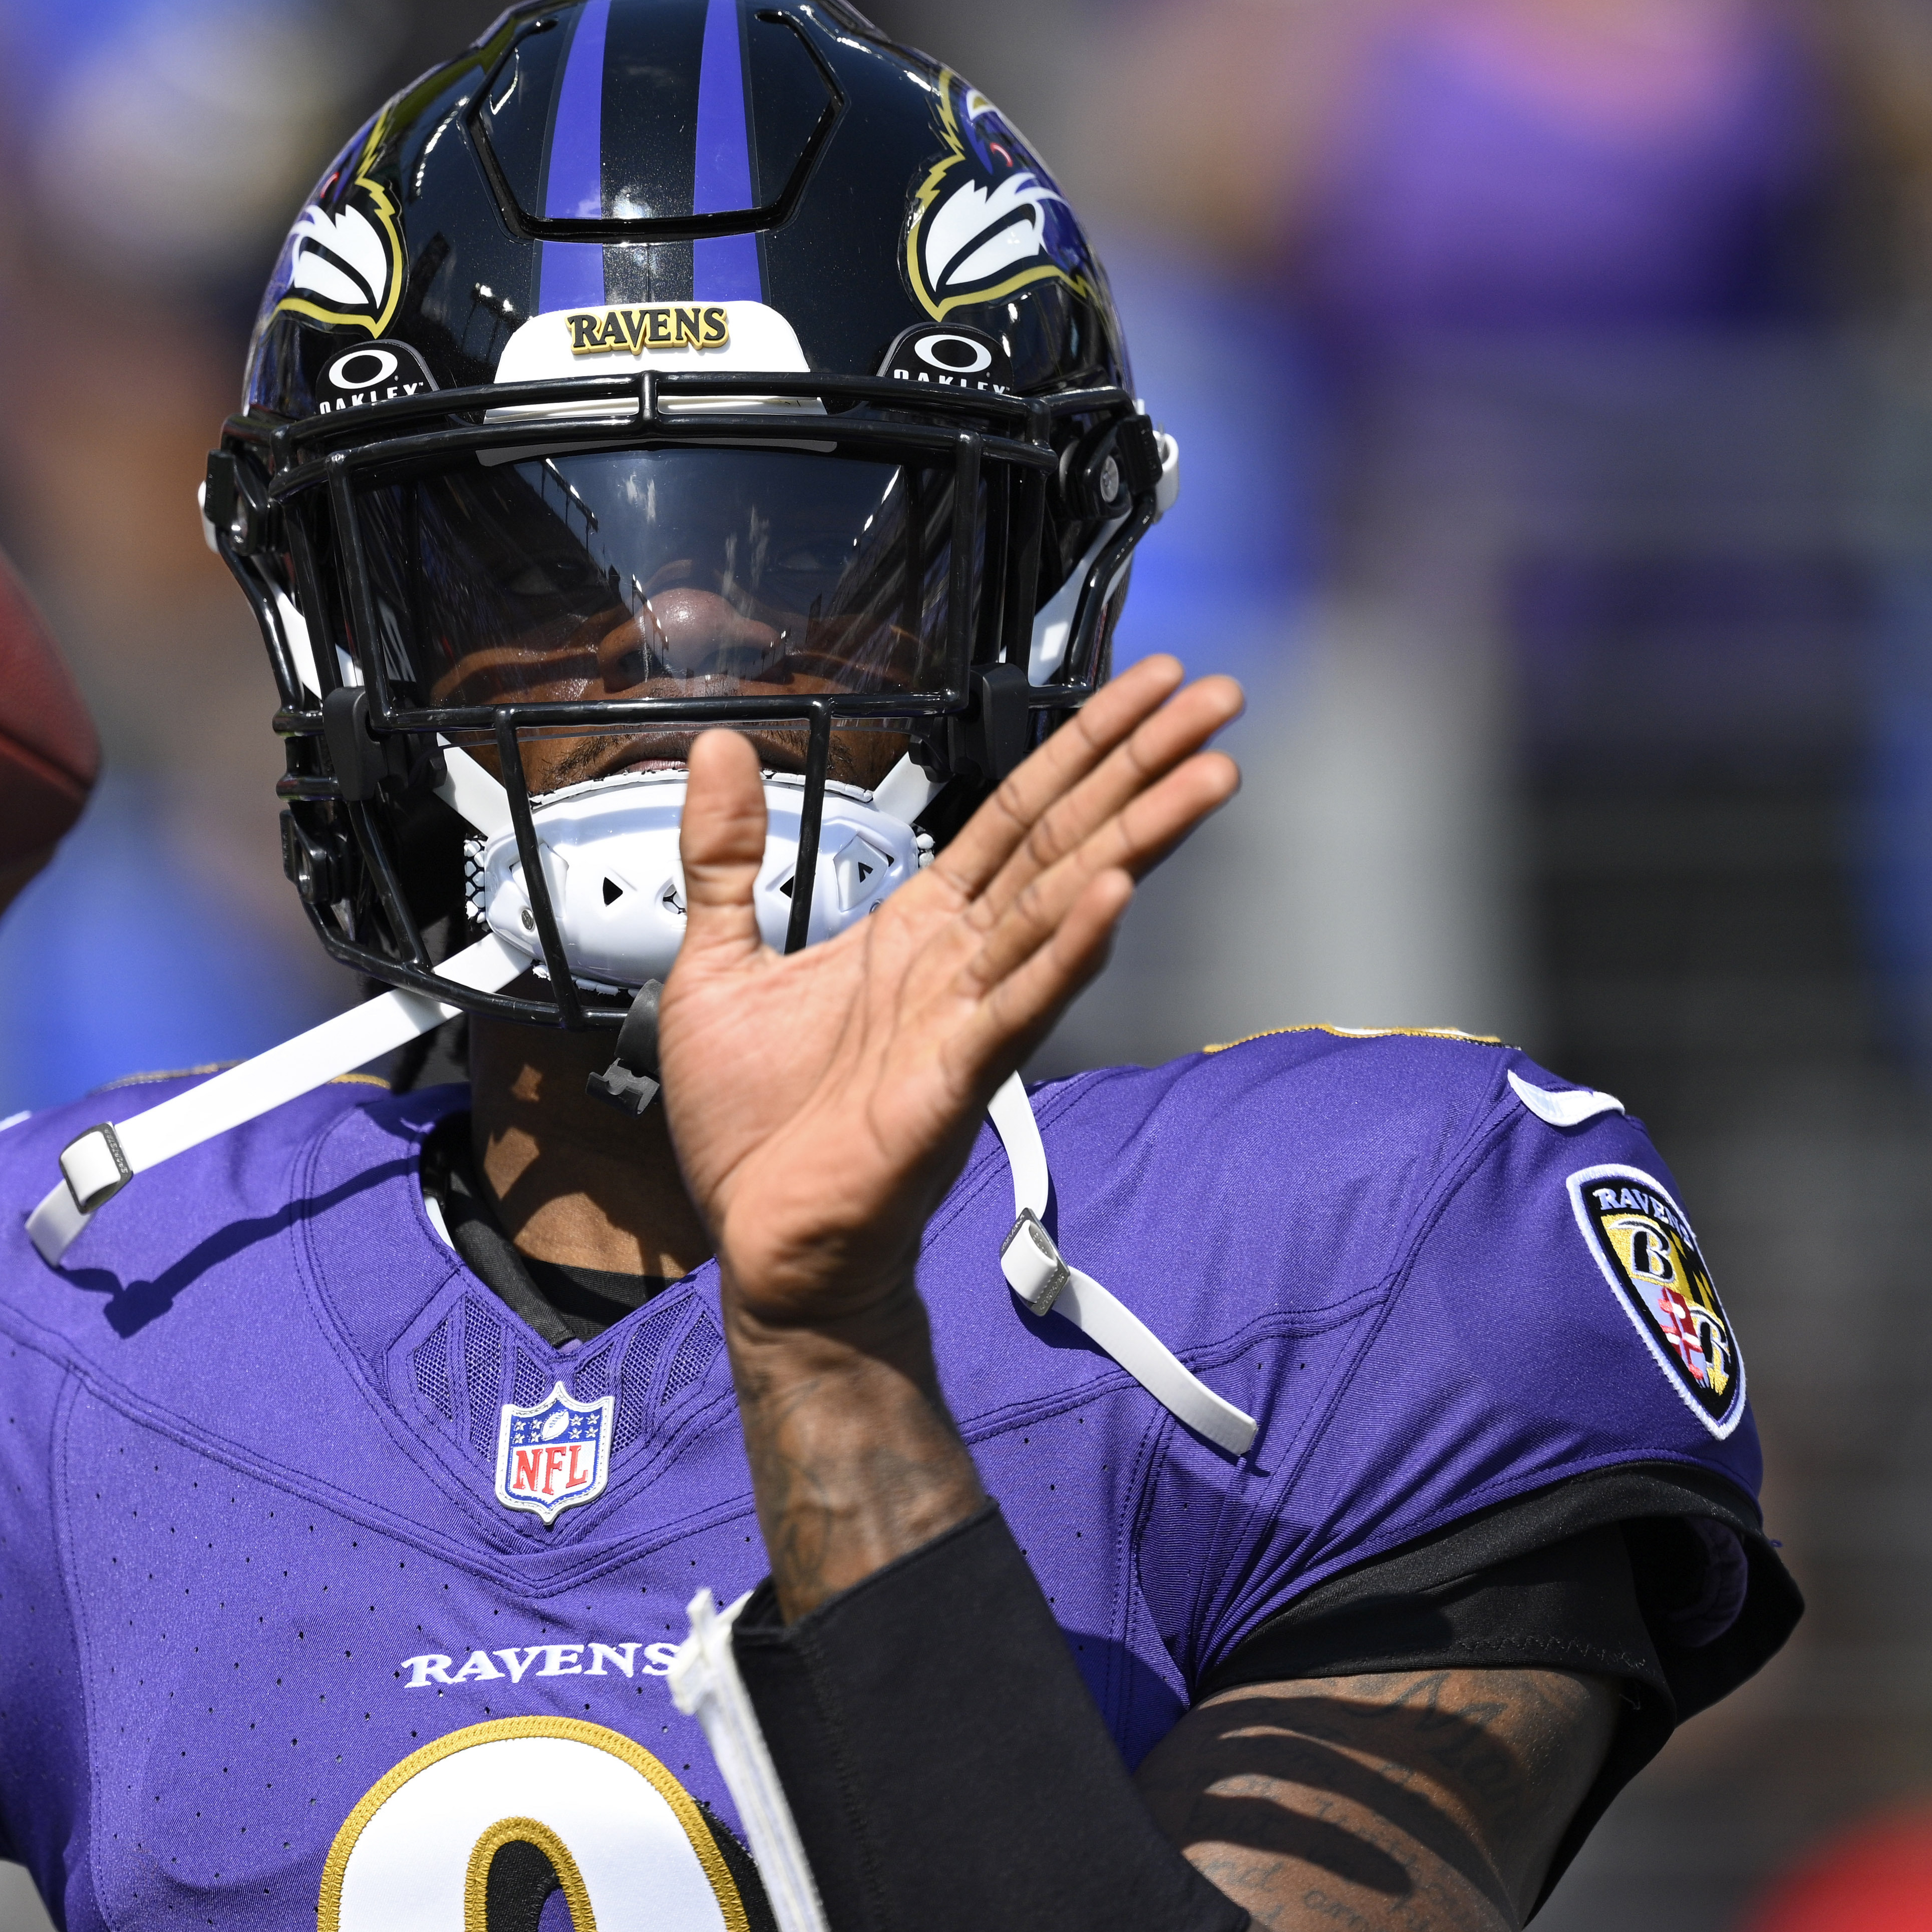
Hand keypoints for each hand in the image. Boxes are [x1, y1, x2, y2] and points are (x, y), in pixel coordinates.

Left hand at [660, 657, 1241, 1332]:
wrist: (761, 1245)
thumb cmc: (755, 1128)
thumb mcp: (714, 963)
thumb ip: (726, 856)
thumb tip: (713, 749)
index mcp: (916, 929)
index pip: (1016, 813)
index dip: (1081, 744)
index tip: (1146, 685)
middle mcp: (958, 964)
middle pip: (1065, 840)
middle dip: (1141, 766)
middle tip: (1218, 699)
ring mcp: (966, 1020)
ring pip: (1064, 909)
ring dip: (1135, 840)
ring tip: (1206, 775)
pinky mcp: (951, 1082)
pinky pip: (1019, 1007)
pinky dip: (1066, 951)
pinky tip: (1113, 897)